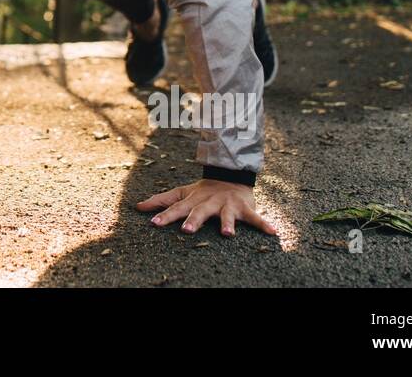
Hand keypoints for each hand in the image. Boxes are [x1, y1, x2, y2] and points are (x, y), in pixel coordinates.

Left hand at [137, 178, 277, 236]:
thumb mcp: (182, 194)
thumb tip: (137, 207)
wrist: (230, 177)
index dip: (164, 215)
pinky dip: (265, 224)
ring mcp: (227, 205)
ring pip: (226, 215)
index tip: (153, 223)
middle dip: (193, 220)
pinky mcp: (244, 208)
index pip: (176, 208)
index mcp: (193, 200)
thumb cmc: (202, 192)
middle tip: (187, 230)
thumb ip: (161, 201)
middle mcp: (209, 202)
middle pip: (199, 212)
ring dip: (227, 223)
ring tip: (227, 234)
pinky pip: (255, 218)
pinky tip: (273, 232)